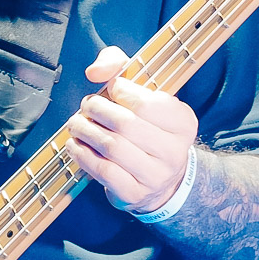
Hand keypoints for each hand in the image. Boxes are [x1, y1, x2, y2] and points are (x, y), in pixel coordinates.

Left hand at [66, 45, 198, 214]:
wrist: (161, 180)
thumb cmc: (147, 128)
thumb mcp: (145, 94)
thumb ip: (119, 66)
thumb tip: (95, 71)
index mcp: (183, 123)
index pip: (147, 103)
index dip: (122, 92)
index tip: (111, 89)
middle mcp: (174, 151)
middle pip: (126, 125)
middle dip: (97, 110)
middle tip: (86, 106)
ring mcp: (156, 176)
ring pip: (112, 147)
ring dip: (85, 131)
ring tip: (76, 123)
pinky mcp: (135, 194)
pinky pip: (102, 171)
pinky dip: (82, 155)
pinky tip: (75, 144)